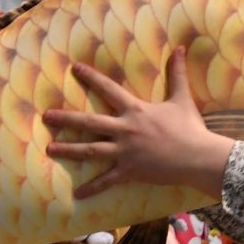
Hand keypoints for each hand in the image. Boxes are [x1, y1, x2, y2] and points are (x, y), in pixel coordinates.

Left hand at [42, 50, 235, 198]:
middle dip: (66, 118)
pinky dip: (93, 188)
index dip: (91, 77)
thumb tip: (181, 48)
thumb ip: (177, 73)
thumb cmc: (190, 128)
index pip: (108, 89)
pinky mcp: (129, 171)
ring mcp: (125, 152)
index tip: (74, 68)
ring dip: (69, 149)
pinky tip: (77, 195)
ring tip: (50, 149)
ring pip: (90, 150)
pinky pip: (107, 181)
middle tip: (46, 116)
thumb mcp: (182, 98)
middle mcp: (125, 129)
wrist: (197, 157)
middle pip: (89, 122)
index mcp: (135, 110)